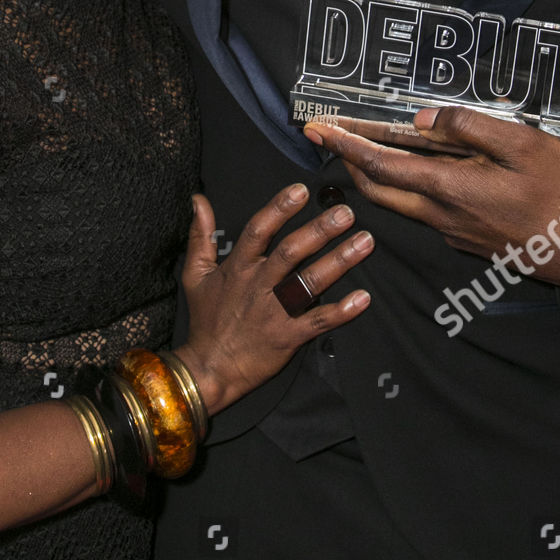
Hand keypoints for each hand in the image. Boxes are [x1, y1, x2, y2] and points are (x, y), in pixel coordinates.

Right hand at [174, 184, 372, 415]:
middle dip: (321, 230)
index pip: (260, 230)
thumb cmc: (206, 320)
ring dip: (339, 261)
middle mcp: (259, 285)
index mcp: (238, 267)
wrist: (210, 369)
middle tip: (346, 213)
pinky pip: (319, 322)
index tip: (302, 191)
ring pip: (310, 282)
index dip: (280, 208)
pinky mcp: (289, 337)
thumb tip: (199, 200)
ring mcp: (276, 312)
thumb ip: (200, 235)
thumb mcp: (195, 274)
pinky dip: (342, 311)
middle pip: (292, 252)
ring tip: (364, 243)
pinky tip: (363, 298)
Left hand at [306, 108, 559, 290]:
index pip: (380, 166)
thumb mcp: (525, 143)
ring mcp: (456, 233)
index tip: (315, 129)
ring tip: (368, 144)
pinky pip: (427, 211)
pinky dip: (409, 187)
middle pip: (378, 191)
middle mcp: (443, 217)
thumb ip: (470, 127)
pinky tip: (423, 167)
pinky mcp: (471, 240)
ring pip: (401, 203)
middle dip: (349, 161)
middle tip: (331, 134)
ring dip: (378, 175)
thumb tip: (421, 121)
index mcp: (451, 190)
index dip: (344, 145)